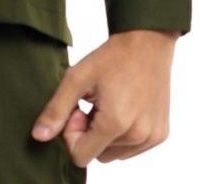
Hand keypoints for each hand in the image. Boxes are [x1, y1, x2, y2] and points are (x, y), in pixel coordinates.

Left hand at [31, 29, 178, 166]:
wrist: (146, 44)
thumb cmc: (111, 58)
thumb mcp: (77, 78)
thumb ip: (56, 110)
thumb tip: (38, 136)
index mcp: (115, 123)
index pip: (81, 156)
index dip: (72, 134)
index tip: (78, 109)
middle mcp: (138, 136)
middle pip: (98, 156)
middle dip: (89, 135)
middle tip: (92, 104)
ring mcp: (151, 137)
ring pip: (114, 154)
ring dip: (106, 135)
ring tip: (108, 104)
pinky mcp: (160, 135)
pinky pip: (132, 149)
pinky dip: (122, 135)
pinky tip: (123, 108)